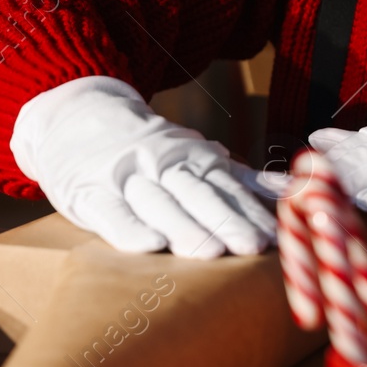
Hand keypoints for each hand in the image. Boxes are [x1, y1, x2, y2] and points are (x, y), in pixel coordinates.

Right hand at [10, 75, 276, 257]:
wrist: (75, 114)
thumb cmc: (146, 147)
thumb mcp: (191, 152)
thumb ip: (235, 176)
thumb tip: (291, 191)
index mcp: (190, 158)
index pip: (226, 188)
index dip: (250, 212)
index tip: (276, 237)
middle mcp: (162, 164)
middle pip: (199, 196)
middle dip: (227, 221)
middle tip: (253, 247)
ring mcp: (125, 177)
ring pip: (160, 204)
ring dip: (187, 228)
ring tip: (212, 252)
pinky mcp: (90, 192)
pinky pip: (112, 212)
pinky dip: (131, 229)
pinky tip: (151, 245)